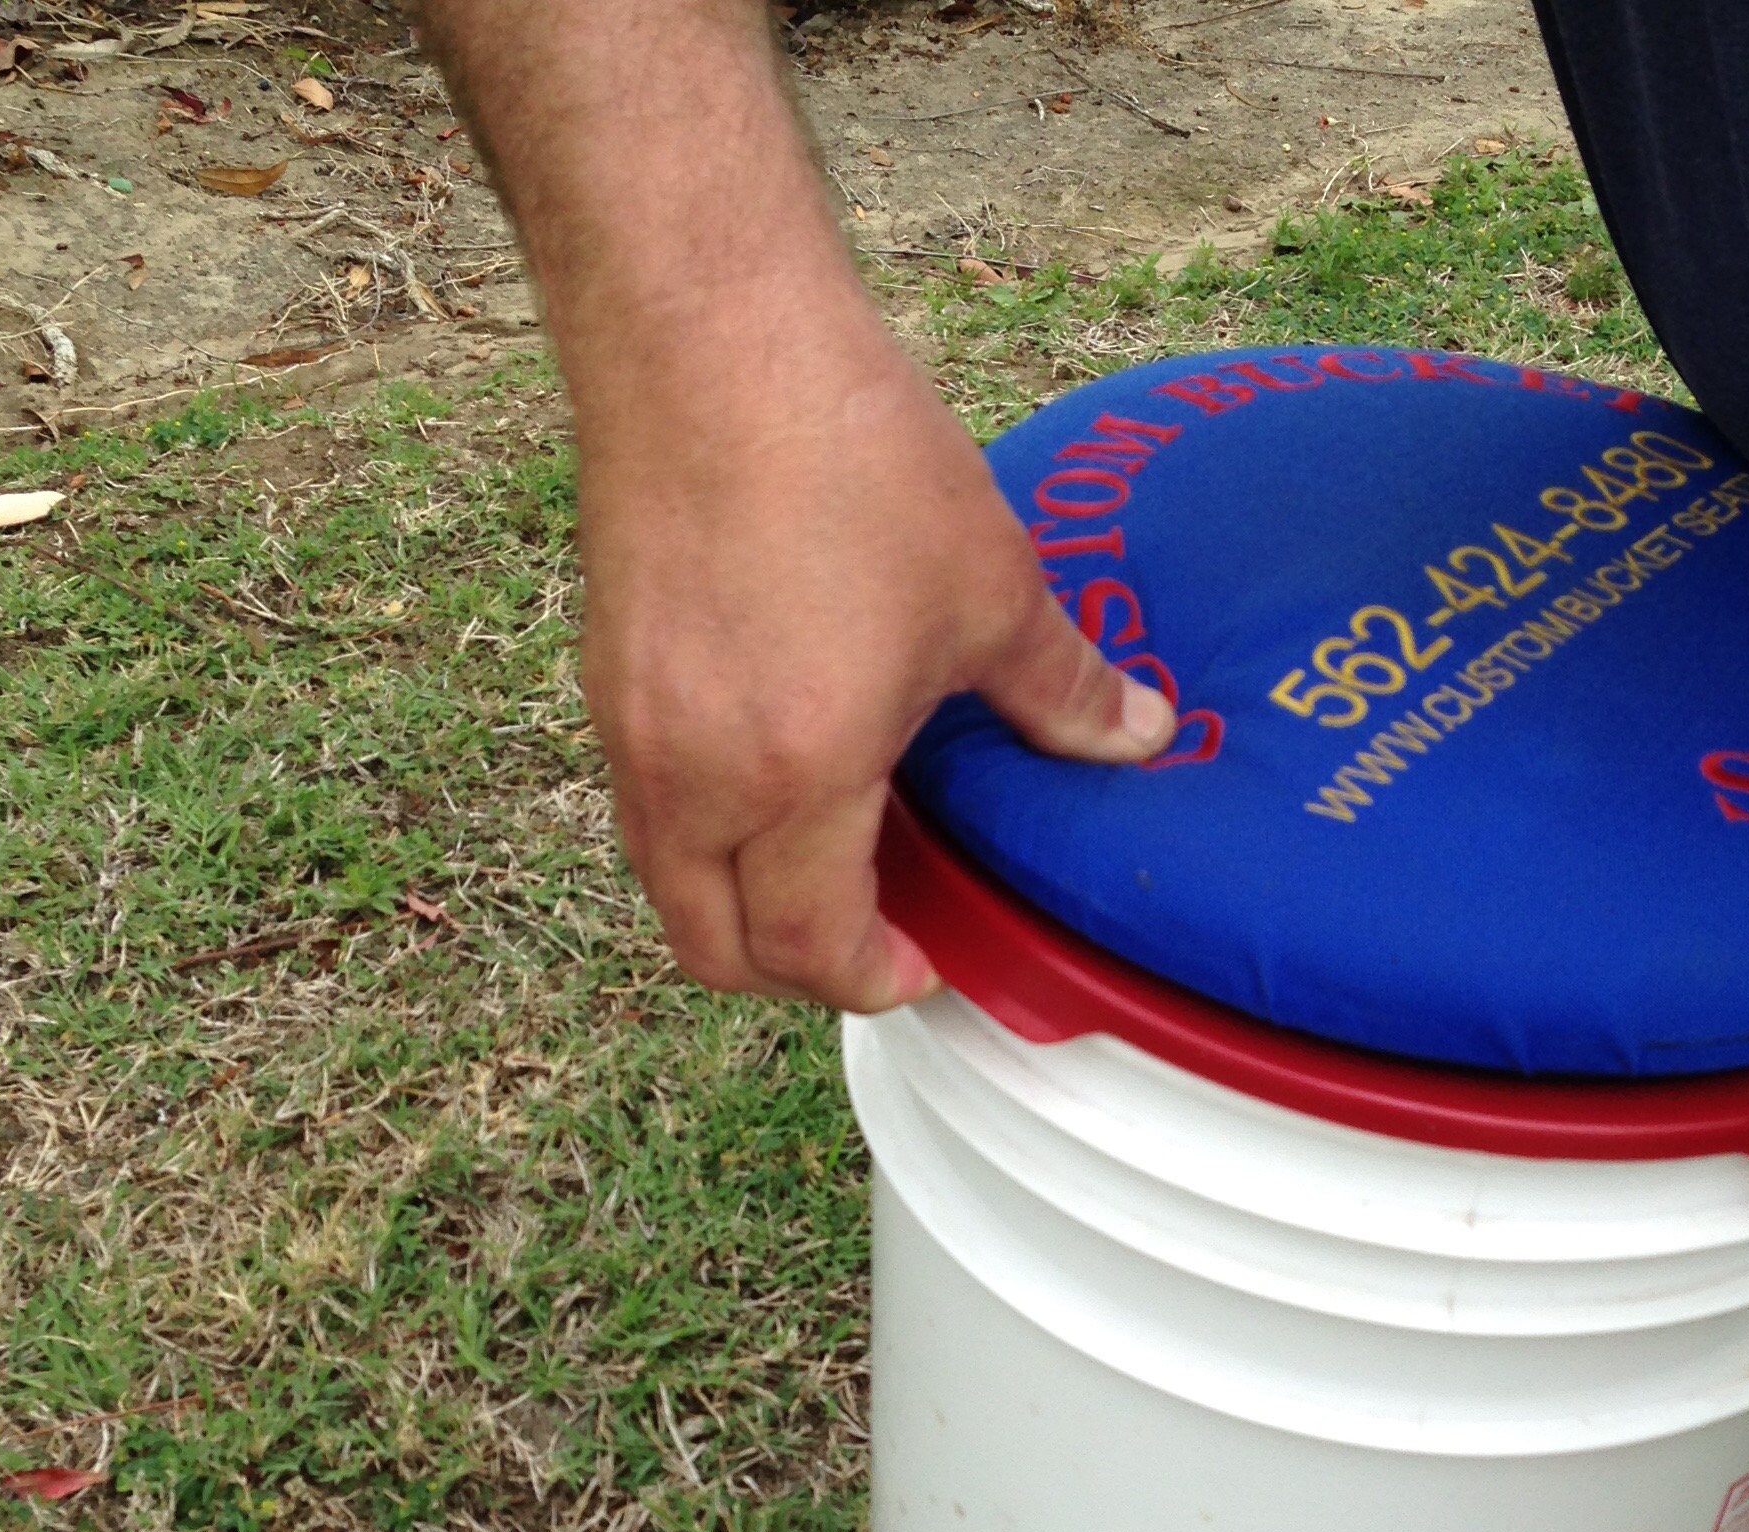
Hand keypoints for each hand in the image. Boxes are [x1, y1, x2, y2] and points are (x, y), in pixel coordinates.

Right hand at [415, 0, 1172, 1014]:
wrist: (705, 332)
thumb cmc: (846, 456)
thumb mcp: (988, 588)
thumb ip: (1062, 692)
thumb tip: (1141, 737)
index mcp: (794, 779)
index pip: (812, 952)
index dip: (875, 981)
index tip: (928, 961)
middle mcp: (693, 780)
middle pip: (717, 952)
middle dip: (801, 971)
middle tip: (882, 932)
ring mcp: (632, 733)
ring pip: (671, 886)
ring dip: (748, 906)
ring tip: (839, 856)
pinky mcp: (606, 679)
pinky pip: (649, 812)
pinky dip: (712, 837)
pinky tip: (786, 774)